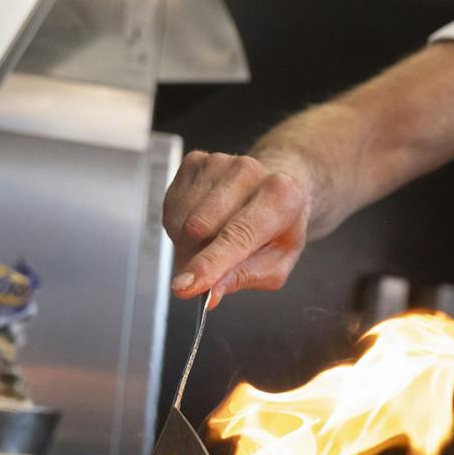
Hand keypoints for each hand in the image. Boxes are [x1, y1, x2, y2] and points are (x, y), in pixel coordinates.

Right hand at [162, 151, 311, 306]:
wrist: (275, 189)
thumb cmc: (278, 228)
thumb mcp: (275, 265)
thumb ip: (242, 278)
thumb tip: (209, 294)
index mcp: (281, 197)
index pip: (237, 235)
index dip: (209, 263)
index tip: (185, 287)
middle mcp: (249, 171)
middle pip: (199, 227)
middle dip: (193, 259)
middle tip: (205, 272)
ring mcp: (220, 161)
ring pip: (181, 219)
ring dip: (187, 243)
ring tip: (212, 241)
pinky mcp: (196, 160)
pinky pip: (172, 205)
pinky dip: (179, 225)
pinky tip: (201, 222)